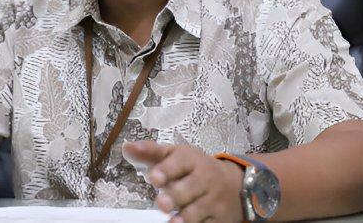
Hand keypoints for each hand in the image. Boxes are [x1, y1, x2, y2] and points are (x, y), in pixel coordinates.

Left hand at [122, 141, 244, 222]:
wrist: (236, 185)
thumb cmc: (195, 169)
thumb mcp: (176, 156)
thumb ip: (151, 153)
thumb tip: (126, 147)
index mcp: (191, 160)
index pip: (180, 162)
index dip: (167, 170)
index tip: (153, 177)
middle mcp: (204, 179)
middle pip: (190, 187)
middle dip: (175, 196)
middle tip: (161, 203)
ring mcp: (213, 200)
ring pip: (199, 209)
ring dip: (185, 217)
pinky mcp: (219, 218)